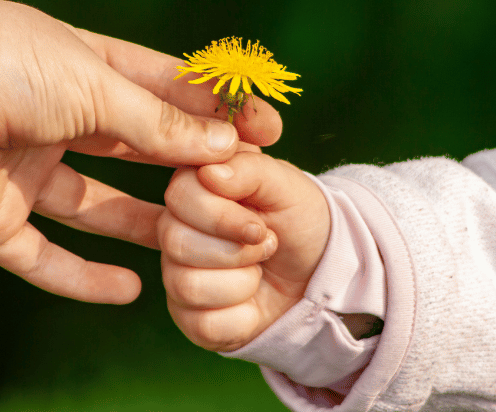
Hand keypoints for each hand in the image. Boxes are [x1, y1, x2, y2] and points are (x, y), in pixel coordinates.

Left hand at [0, 0, 282, 304]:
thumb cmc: (16, 64)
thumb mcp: (103, 87)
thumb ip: (162, 123)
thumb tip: (224, 143)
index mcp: (88, 73)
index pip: (168, 95)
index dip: (215, 114)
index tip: (264, 132)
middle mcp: (62, 121)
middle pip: (140, 154)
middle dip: (190, 171)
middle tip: (244, 193)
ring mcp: (28, 169)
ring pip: (97, 208)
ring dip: (144, 228)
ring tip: (195, 247)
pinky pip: (42, 258)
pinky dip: (81, 278)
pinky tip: (129, 291)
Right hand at [159, 152, 329, 351]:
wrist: (320, 272)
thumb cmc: (299, 220)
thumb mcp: (287, 186)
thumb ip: (251, 170)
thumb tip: (209, 173)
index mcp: (193, 189)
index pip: (179, 197)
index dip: (222, 217)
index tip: (260, 226)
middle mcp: (174, 229)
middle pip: (176, 243)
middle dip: (237, 251)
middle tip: (267, 245)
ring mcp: (176, 274)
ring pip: (188, 286)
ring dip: (242, 282)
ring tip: (259, 270)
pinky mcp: (188, 316)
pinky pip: (203, 324)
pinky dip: (243, 316)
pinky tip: (253, 302)